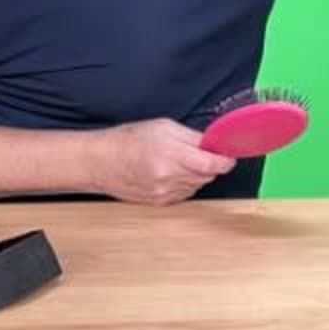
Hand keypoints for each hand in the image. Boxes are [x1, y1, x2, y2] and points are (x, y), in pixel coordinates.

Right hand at [87, 119, 236, 204]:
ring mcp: (165, 193)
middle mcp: (170, 178)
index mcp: (172, 156)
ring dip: (196, 174)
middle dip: (209, 165)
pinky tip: (171, 173)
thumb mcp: (163, 127)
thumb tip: (213, 144)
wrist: (100, 162)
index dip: (225, 160)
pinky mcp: (160, 202)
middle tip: (198, 153)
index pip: (212, 164)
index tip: (228, 155)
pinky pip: (184, 194)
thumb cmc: (128, 140)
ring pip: (197, 186)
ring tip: (178, 161)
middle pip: (207, 176)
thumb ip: (191, 137)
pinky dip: (184, 184)